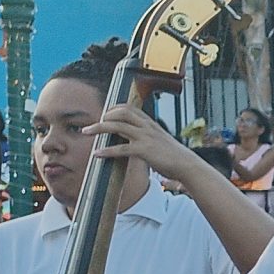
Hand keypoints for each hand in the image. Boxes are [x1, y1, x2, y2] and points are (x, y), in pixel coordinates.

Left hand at [90, 103, 206, 185]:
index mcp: (151, 124)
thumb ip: (149, 137)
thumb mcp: (162, 141)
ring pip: (116, 126)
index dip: (113, 108)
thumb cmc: (176, 156)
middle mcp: (147, 127)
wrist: (187, 166)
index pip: (129, 108)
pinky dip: (106, 150)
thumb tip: (137, 140)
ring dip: (98, 128)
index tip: (104, 114)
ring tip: (86, 132)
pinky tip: (97, 154)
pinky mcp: (144, 151)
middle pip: (121, 112)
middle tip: (93, 124)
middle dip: (104, 116)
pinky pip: (120, 149)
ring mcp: (145, 138)